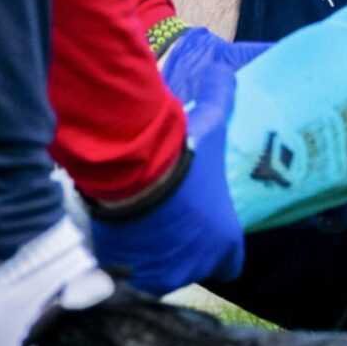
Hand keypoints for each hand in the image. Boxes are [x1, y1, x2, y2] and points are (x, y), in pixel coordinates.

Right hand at [86, 33, 252, 291]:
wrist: (131, 172)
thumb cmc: (181, 155)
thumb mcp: (209, 123)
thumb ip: (222, 98)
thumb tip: (226, 71)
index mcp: (223, 242)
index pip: (231, 262)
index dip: (219, 247)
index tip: (206, 229)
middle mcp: (194, 266)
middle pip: (191, 267)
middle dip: (182, 249)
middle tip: (168, 221)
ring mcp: (158, 273)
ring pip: (157, 274)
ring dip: (151, 257)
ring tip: (140, 227)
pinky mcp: (122, 270)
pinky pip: (122, 272)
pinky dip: (119, 257)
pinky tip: (115, 232)